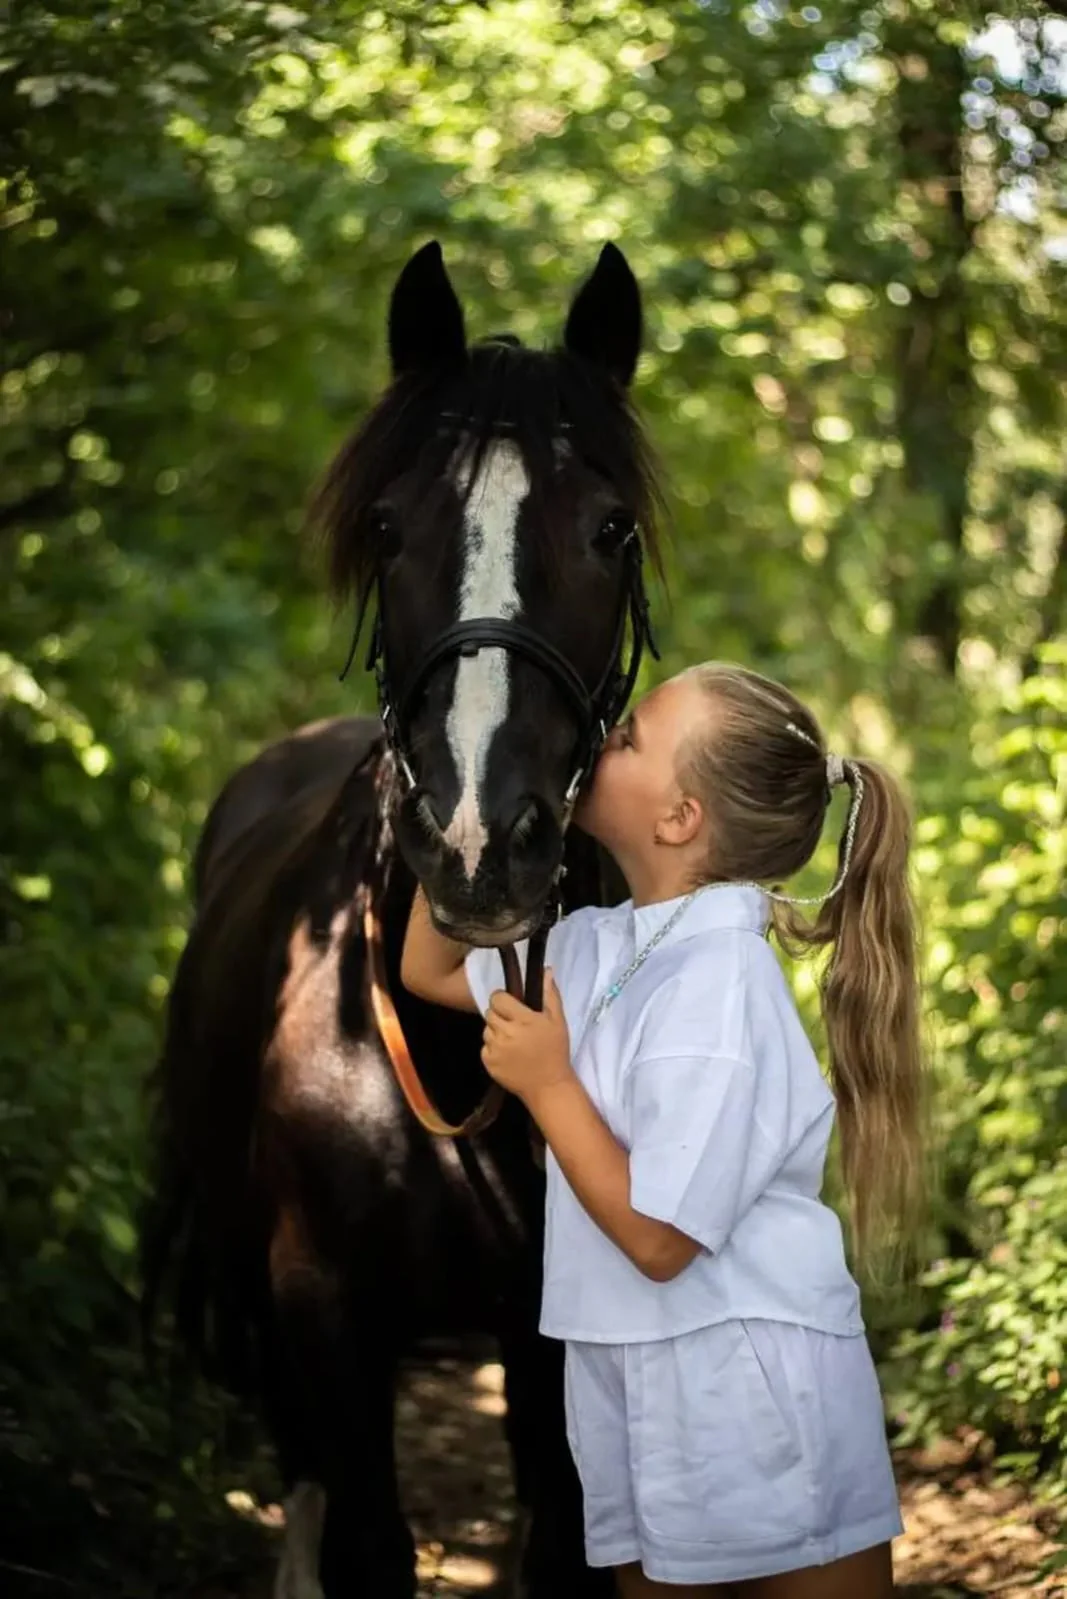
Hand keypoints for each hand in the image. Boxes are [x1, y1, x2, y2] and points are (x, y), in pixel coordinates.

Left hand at [481, 970, 573, 1102]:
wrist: (548, 1086)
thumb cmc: (555, 1051)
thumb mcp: (558, 1021)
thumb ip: (550, 994)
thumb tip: (546, 970)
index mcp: (523, 1019)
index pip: (497, 998)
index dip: (503, 1000)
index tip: (511, 1006)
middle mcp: (506, 1033)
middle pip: (490, 1013)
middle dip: (500, 1016)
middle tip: (514, 1025)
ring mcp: (495, 1049)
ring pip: (486, 1030)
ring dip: (496, 1032)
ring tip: (512, 1041)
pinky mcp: (489, 1063)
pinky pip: (485, 1048)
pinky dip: (493, 1049)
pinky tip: (508, 1054)